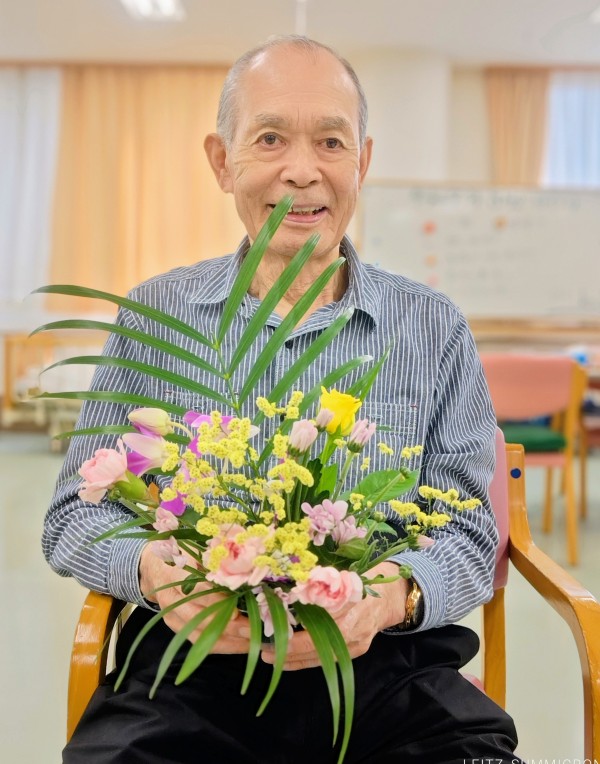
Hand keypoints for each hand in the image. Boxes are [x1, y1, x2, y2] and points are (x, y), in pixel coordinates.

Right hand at [139, 543, 250, 652]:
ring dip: (227, 641)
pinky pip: (199, 641)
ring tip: (253, 641)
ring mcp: (171, 615)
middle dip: (227, 626)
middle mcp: (170, 597)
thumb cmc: (183, 552)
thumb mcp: (196, 548)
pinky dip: (221, 645)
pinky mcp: (176, 627)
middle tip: (252, 629)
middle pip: (198, 617)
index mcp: (174, 572)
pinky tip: (241, 645)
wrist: (155, 566)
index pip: (195, 590)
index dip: (215, 602)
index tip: (238, 611)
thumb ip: (216, 559)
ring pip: (199, 634)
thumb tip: (247, 570)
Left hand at [261, 562, 408, 670]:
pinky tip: (286, 660)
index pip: (315, 616)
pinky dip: (306, 661)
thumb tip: (282, 577)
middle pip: (315, 642)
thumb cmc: (367, 574)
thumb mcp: (344, 569)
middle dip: (285, 646)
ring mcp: (357, 642)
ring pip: (320, 657)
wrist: (396, 593)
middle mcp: (354, 625)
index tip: (267, 623)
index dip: (291, 622)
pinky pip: (328, 660)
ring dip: (291, 659)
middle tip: (258, 645)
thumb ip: (320, 578)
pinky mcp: (357, 651)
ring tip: (266, 656)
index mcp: (349, 600)